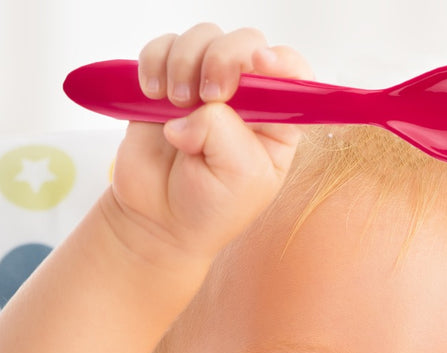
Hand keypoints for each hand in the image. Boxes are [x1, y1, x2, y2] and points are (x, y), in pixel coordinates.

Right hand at [105, 24, 312, 268]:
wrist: (159, 220)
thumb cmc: (210, 207)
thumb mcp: (238, 177)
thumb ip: (224, 132)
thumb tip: (192, 109)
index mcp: (277, 121)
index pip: (292, 72)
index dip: (280, 61)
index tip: (258, 64)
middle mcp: (246, 98)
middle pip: (245, 44)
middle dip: (224, 60)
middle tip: (207, 96)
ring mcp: (206, 87)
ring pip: (203, 38)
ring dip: (185, 63)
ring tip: (175, 103)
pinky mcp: (169, 82)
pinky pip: (163, 47)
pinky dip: (154, 62)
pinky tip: (153, 94)